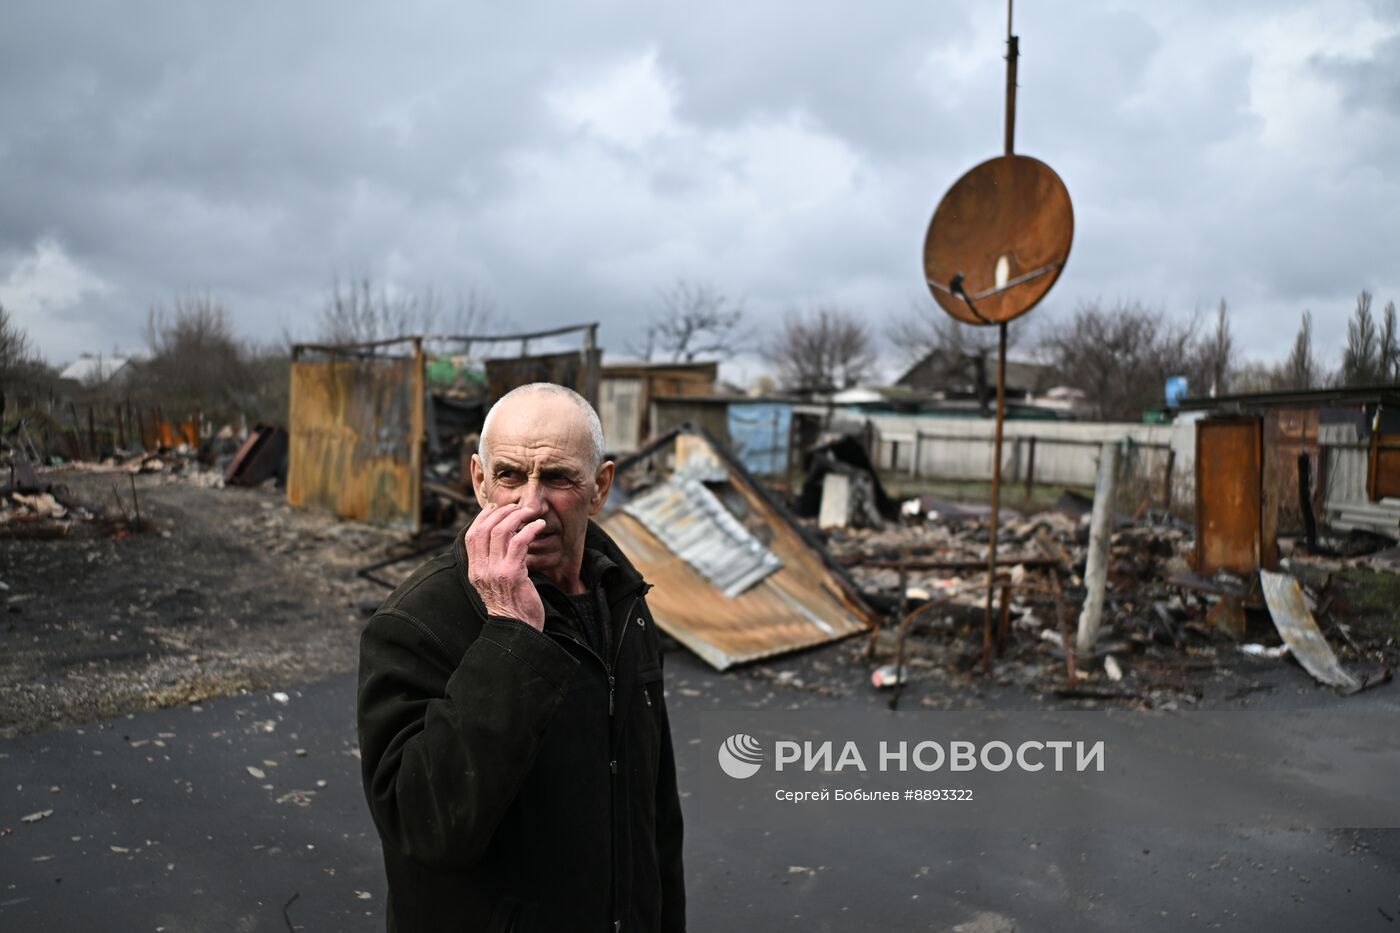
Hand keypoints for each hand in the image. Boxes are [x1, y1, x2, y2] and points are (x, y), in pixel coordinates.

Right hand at [465, 503, 546, 630]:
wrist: (516, 631)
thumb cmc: (512, 607)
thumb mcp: (494, 585)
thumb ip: (493, 565)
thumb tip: (502, 541)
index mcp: (474, 571)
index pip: (471, 536)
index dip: (482, 518)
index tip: (496, 508)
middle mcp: (481, 570)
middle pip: (484, 529)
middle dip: (501, 513)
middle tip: (516, 508)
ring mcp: (495, 571)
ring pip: (501, 531)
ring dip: (517, 517)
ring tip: (530, 513)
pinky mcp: (512, 573)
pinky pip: (519, 542)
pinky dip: (530, 530)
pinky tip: (539, 526)